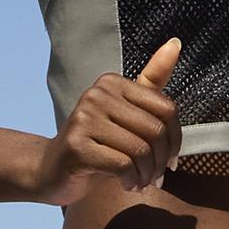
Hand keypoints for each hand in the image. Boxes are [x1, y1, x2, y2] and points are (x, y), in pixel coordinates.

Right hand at [31, 37, 181, 203]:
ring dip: (147, 174)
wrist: (52, 171)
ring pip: (140, 150)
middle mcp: (96, 95)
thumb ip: (151, 81)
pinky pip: (122, 165)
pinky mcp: (77, 146)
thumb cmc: (96, 144)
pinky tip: (128, 185)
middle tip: (156, 177)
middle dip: (161, 161)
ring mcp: (84, 119)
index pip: (166, 108)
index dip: (175, 139)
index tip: (169, 160)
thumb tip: (176, 43)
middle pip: (154, 130)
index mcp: (112, 83)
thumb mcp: (126, 113)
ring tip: (141, 182)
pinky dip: (132, 180)